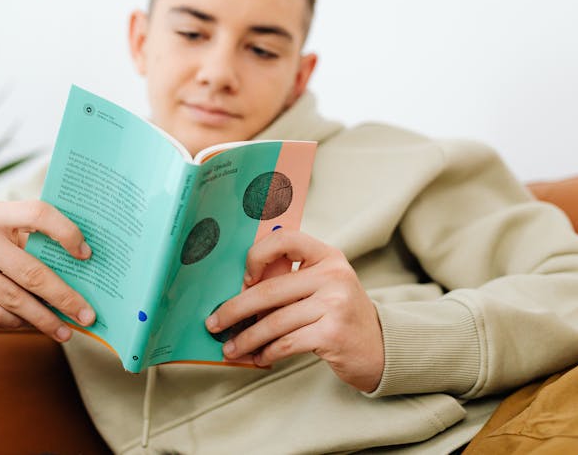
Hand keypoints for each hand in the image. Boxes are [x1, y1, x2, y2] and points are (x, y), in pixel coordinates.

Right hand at [0, 200, 94, 341]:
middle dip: (65, 298)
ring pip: (16, 300)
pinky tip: (33, 325)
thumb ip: (33, 237)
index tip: (86, 255)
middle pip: (33, 272)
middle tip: (88, 315)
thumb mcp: (1, 227)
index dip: (66, 232)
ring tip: (66, 331)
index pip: (39, 214)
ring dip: (46, 319)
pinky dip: (18, 322)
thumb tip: (83, 268)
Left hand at [205, 230, 383, 391]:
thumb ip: (290, 279)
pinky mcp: (332, 334)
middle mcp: (333, 275)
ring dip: (246, 338)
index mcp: (327, 256)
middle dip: (234, 310)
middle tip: (214, 323)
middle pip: (269, 290)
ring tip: (231, 349)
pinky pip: (286, 343)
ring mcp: (335, 304)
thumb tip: (238, 291)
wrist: (380, 348)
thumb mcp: (323, 286)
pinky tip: (259, 357)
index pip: (285, 239)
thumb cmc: (340, 314)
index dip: (257, 256)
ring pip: (274, 321)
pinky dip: (267, 352)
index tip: (244, 279)